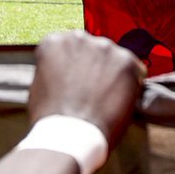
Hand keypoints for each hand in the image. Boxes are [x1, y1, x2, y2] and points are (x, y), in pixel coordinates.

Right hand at [28, 31, 144, 144]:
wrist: (69, 136)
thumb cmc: (49, 117)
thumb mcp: (39, 85)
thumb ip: (53, 70)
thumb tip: (64, 73)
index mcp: (54, 41)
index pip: (69, 49)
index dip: (73, 68)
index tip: (76, 83)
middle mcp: (78, 37)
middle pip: (92, 50)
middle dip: (93, 67)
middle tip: (92, 92)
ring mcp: (104, 47)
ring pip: (114, 59)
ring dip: (112, 74)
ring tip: (106, 100)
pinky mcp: (126, 61)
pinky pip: (136, 70)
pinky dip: (132, 84)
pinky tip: (120, 101)